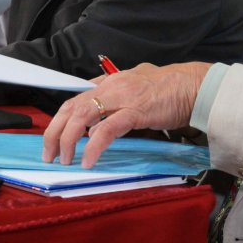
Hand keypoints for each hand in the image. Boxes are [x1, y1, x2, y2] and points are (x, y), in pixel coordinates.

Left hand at [42, 62, 211, 167]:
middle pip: (71, 107)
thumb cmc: (170, 88)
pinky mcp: (135, 111)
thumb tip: (100, 115)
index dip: (60, 119)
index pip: (75, 99)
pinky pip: (107, 129)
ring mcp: (122, 98)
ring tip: (65, 158)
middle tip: (49, 153)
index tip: (54, 137)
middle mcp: (111, 87)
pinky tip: (89, 160)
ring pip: (82, 116)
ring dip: (68, 139)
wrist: (193, 85)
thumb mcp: (136, 86)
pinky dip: (94, 146)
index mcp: (109, 82)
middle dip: (55, 131)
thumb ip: (117, 97)